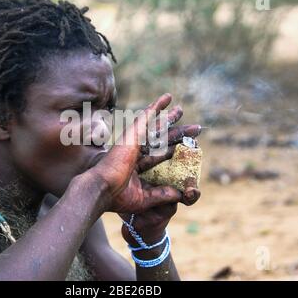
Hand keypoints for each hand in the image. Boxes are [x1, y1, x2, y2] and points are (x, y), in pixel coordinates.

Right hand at [84, 93, 200, 213]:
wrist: (103, 190)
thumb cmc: (118, 197)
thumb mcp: (145, 198)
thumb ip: (162, 195)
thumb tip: (180, 195)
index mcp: (138, 166)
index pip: (161, 155)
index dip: (175, 150)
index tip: (189, 146)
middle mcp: (137, 152)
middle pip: (162, 139)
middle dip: (178, 133)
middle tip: (194, 128)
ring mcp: (134, 142)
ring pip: (157, 126)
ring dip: (169, 117)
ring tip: (181, 109)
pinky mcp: (133, 134)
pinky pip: (147, 116)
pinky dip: (156, 106)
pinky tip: (167, 98)